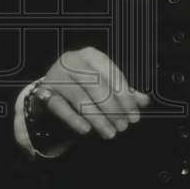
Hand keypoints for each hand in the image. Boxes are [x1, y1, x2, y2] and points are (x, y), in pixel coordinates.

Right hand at [16, 47, 149, 148]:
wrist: (51, 89)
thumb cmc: (83, 85)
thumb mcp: (104, 84)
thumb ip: (124, 92)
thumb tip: (144, 101)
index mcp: (91, 55)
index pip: (112, 74)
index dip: (125, 96)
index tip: (134, 114)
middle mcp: (72, 61)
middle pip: (97, 86)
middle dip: (113, 109)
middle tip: (123, 126)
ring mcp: (57, 76)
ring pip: (81, 98)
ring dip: (98, 118)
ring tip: (110, 132)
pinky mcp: (45, 92)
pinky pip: (61, 108)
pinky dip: (74, 120)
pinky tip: (86, 130)